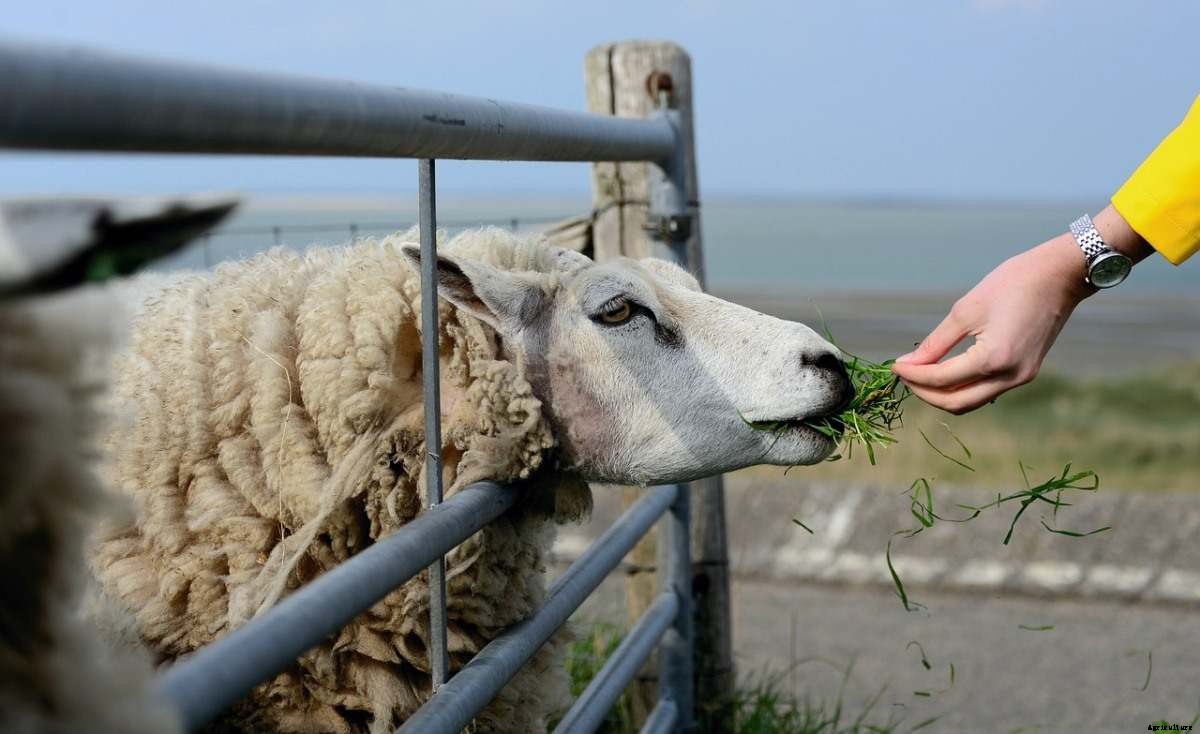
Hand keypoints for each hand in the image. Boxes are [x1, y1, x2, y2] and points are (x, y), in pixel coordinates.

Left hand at [891, 206, 1150, 414]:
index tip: (894, 366)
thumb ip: (935, 343)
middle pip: (956, 403)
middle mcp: (1011, 377)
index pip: (941, 380)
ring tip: (921, 374)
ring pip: (971, 402)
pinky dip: (962, 387)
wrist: (1060, 275)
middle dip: (924, 393)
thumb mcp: (965, 311)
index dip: (913, 376)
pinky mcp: (1025, 373)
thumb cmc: (1012, 284)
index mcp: (994, 359)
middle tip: (905, 375)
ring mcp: (1021, 378)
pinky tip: (946, 372)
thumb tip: (909, 364)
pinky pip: (986, 391)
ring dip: (943, 394)